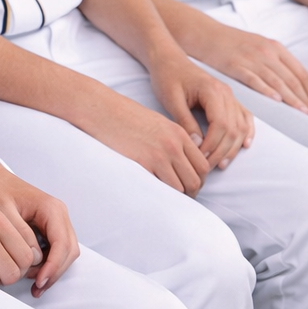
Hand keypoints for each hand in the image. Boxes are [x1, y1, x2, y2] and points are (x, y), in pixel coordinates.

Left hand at [0, 166, 79, 295]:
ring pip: (65, 253)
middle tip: (36, 288)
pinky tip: (32, 275)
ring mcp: (55, 221)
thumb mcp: (2, 211)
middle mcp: (58, 214)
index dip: (53, 266)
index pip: (63, 244)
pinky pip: (55, 250)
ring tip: (33, 284)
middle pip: (69, 251)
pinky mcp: (48, 228)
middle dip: (55, 271)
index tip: (39, 281)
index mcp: (51, 208)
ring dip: (52, 270)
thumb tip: (34, 256)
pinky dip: (47, 265)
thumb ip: (21, 233)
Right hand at [80, 84, 211, 193]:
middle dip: (190, 193)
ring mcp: (160, 155)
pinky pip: (162, 188)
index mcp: (179, 134)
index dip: (199, 180)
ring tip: (166, 198)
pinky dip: (161, 195)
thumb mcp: (158, 123)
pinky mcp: (144, 163)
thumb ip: (175, 140)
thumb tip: (184, 163)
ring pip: (181, 188)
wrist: (103, 110)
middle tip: (179, 197)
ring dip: (176, 197)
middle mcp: (174, 145)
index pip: (203, 166)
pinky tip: (153, 193)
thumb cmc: (126, 117)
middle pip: (196, 180)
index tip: (188, 185)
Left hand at [148, 55, 254, 172]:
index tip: (199, 158)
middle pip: (233, 129)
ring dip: (233, 147)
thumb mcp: (171, 99)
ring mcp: (230, 96)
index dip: (212, 145)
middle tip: (206, 167)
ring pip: (241, 126)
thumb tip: (197, 144)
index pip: (220, 124)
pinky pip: (245, 117)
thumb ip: (185, 121)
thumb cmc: (167, 77)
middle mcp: (226, 93)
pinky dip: (247, 133)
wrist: (168, 60)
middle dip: (221, 151)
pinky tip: (244, 146)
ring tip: (219, 164)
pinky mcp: (229, 100)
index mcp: (212, 91)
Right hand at [191, 25, 307, 115]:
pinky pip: (255, 80)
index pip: (300, 72)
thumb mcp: (259, 46)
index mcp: (275, 48)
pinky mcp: (236, 65)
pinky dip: (267, 91)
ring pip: (278, 82)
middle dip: (304, 99)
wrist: (207, 34)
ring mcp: (252, 58)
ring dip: (291, 100)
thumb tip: (291, 83)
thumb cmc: (232, 43)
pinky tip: (276, 102)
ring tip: (300, 114)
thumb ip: (275, 61)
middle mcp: (267, 52)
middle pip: (292, 79)